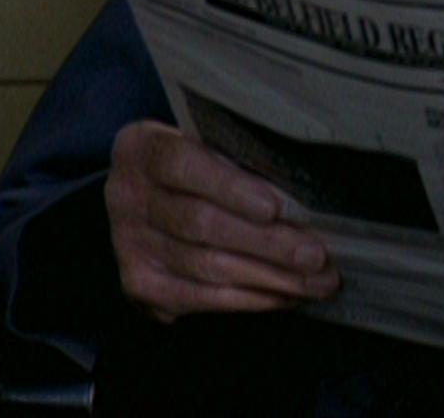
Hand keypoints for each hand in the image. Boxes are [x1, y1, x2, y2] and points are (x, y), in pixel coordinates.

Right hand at [105, 120, 339, 322]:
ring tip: (315, 281)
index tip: (274, 208)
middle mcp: (127, 197)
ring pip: (207, 267)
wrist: (144, 199)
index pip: (183, 165)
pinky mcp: (140, 285)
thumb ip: (236, 160)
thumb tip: (301, 194)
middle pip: (202, 225)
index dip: (230, 188)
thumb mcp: (203, 144)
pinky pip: (201, 298)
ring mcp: (130, 245)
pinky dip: (250, 298)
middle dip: (267, 243)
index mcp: (141, 149)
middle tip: (315, 255)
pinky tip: (285, 295)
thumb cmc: (193, 167)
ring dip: (270, 278)